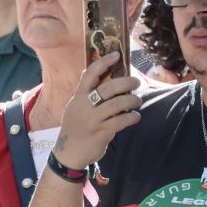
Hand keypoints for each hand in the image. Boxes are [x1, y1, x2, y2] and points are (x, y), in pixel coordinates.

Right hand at [52, 51, 140, 169]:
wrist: (69, 152)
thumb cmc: (75, 127)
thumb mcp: (75, 106)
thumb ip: (85, 91)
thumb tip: (92, 72)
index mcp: (78, 96)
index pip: (89, 74)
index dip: (103, 62)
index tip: (117, 54)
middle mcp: (84, 106)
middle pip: (108, 88)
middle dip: (126, 82)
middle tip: (136, 82)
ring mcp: (93, 119)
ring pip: (117, 104)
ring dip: (132, 100)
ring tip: (138, 100)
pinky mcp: (101, 132)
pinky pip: (121, 121)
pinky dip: (132, 117)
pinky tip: (135, 116)